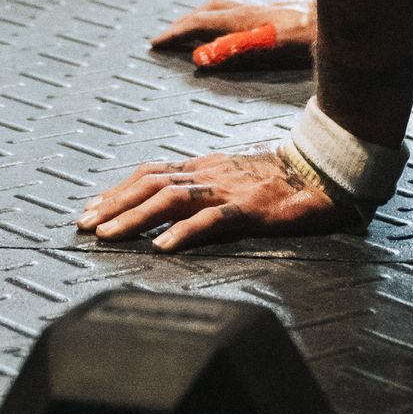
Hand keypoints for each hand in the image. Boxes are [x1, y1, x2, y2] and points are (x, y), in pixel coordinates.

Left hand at [78, 147, 353, 250]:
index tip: (92, 208)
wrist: (328, 167)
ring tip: (109, 236)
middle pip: (151, 183)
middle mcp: (211, 172)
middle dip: (114, 204)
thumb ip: (210, 188)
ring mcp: (230, 188)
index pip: (152, 173)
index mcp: (207, 167)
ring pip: (172, 198)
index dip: (119, 190)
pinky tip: (164, 246)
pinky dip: (185, 231)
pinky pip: (213, 219)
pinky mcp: (252, 208)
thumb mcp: (239, 177)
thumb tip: (180, 210)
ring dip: (135, 217)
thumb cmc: (286, 176)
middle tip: (84, 225)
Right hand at [150, 0, 314, 68]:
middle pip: (209, 9)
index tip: (155, 43)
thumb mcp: (270, 50)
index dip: (176, 34)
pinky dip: (223, 16)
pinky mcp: (279, 11)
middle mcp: (252, 9)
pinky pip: (239, 9)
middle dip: (185, 22)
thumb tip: (199, 56)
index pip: (200, 24)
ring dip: (202, 16)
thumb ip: (234, 51)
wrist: (340, 19)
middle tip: (168, 36)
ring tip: (192, 29)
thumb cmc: (310, 39)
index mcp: (244, 19)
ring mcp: (266, 7)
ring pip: (224, 6)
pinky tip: (232, 27)